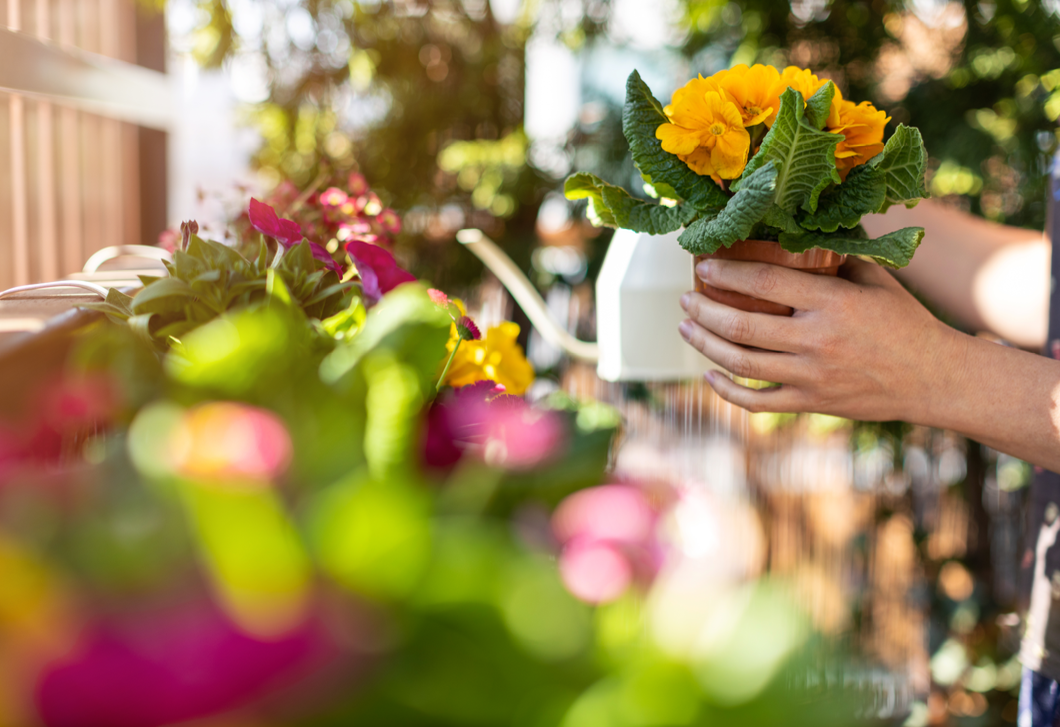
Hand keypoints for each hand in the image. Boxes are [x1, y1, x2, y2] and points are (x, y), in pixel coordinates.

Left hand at [678, 257, 965, 421]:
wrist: (934, 378)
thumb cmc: (903, 321)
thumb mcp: (876, 279)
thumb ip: (837, 257)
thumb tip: (799, 227)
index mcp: (833, 304)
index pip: (766, 283)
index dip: (727, 274)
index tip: (704, 266)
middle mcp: (817, 342)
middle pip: (742, 327)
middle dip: (704, 311)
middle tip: (685, 297)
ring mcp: (811, 378)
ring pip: (741, 364)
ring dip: (705, 345)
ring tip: (686, 327)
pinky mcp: (811, 405)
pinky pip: (757, 402)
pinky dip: (727, 391)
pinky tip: (710, 374)